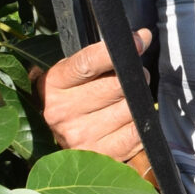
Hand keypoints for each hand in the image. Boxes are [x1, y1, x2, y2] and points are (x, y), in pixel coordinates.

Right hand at [36, 29, 154, 172]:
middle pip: (115, 86)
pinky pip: (135, 132)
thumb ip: (101, 56)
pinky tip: (131, 120)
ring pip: (130, 109)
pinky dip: (141, 123)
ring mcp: (79, 136)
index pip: (87, 63)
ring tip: (130, 100)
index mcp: (53, 85)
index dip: (115, 52)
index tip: (139, 41)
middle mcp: (61, 112)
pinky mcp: (99, 155)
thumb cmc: (76, 99)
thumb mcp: (74, 76)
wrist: (64, 146)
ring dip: (139, 101)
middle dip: (133, 77)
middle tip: (134, 77)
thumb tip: (142, 38)